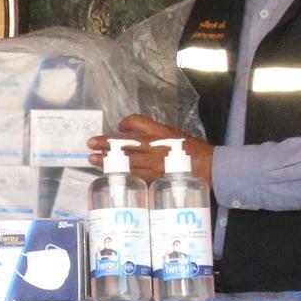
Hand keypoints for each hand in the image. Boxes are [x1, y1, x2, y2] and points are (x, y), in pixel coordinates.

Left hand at [87, 116, 212, 184]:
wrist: (209, 166)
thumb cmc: (193, 150)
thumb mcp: (175, 135)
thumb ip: (157, 136)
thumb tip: (140, 139)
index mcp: (159, 131)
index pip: (135, 122)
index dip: (124, 123)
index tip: (119, 127)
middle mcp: (153, 146)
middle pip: (124, 142)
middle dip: (105, 143)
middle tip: (90, 143)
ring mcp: (152, 163)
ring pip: (124, 160)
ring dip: (106, 160)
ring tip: (92, 159)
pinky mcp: (154, 178)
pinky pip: (133, 176)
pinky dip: (120, 175)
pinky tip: (110, 176)